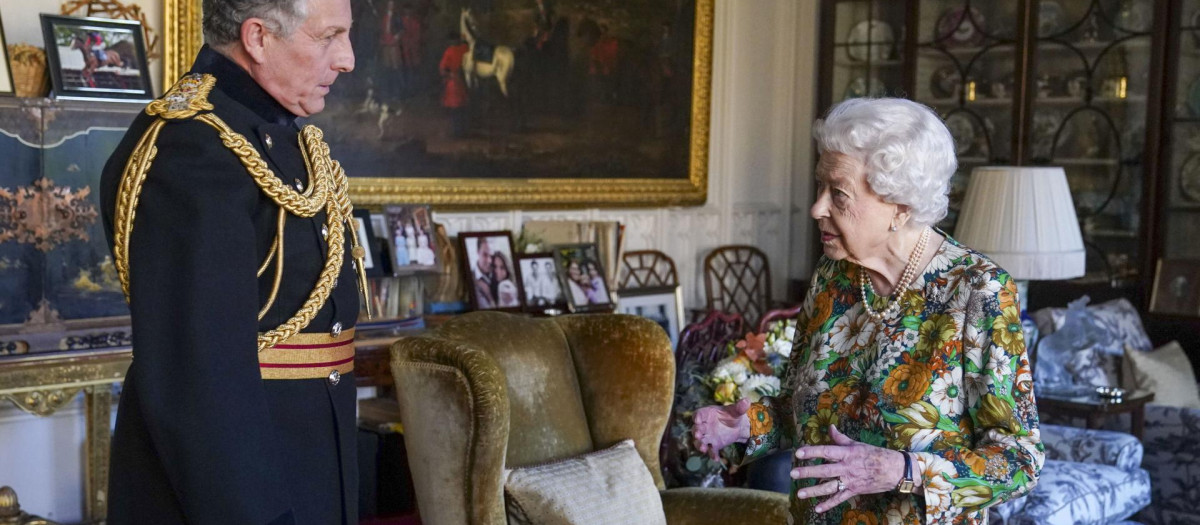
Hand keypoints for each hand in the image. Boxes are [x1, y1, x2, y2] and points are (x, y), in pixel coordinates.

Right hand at [692, 398, 750, 459]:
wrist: (737, 426)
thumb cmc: (732, 415)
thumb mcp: (736, 411)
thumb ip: (740, 407)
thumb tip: (747, 401)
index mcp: (707, 414)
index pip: (699, 414)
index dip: (697, 417)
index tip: (697, 420)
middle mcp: (704, 425)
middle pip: (696, 429)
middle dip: (696, 432)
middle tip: (697, 435)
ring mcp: (708, 436)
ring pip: (700, 441)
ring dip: (700, 445)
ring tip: (703, 449)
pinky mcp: (714, 445)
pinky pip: (712, 450)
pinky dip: (713, 454)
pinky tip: (716, 459)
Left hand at [790, 425, 906, 512]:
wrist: (894, 470)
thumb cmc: (875, 454)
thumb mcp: (857, 444)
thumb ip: (840, 438)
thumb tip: (830, 427)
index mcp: (848, 453)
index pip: (827, 452)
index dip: (812, 452)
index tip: (798, 453)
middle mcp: (847, 468)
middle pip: (825, 471)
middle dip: (808, 472)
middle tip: (793, 473)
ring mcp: (851, 481)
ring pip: (830, 487)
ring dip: (814, 491)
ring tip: (800, 493)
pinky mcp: (854, 491)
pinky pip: (840, 498)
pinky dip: (828, 504)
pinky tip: (817, 508)